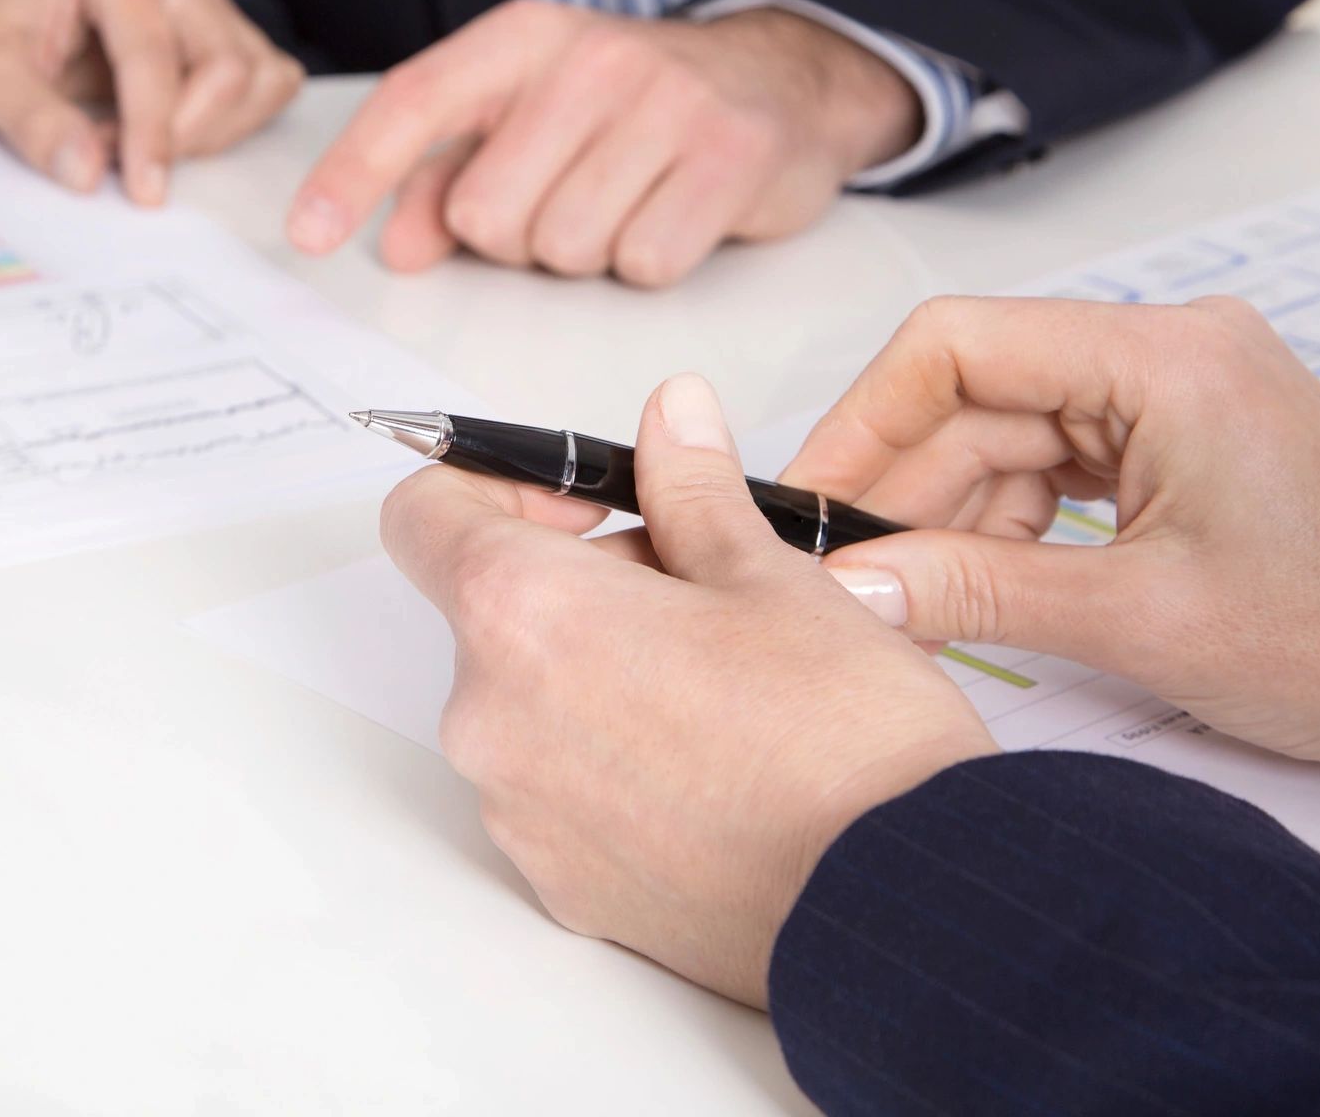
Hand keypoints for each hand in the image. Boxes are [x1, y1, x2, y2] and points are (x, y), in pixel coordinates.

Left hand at [0, 0, 304, 204]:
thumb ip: (30, 122)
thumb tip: (86, 171)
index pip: (155, 57)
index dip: (154, 132)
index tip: (143, 191)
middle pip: (226, 69)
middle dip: (185, 135)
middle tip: (125, 167)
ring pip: (257, 80)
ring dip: (211, 133)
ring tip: (143, 147)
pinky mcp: (227, 29)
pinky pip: (268, 84)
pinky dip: (233, 124)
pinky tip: (177, 133)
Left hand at [287, 1, 920, 286]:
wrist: (781, 79)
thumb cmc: (631, 107)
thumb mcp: (532, 115)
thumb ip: (451, 175)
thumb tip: (399, 245)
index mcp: (522, 37)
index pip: (414, 102)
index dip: (353, 175)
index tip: (309, 236)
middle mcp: (589, 57)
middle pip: (487, 213)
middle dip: (513, 238)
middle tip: (563, 201)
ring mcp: (666, 103)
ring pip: (563, 248)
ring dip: (585, 252)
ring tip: (623, 201)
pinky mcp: (730, 156)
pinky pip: (642, 263)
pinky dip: (649, 261)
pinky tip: (671, 214)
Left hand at [381, 374, 994, 1006]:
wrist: (896, 902)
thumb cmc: (839, 738)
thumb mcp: (768, 573)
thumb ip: (692, 487)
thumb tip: (670, 417)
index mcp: (521, 615)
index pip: (423, 516)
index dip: (493, 488)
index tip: (581, 502)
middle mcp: (491, 719)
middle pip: (491, 613)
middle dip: (581, 584)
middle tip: (700, 593)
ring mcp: (518, 814)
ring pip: (528, 705)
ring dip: (597, 675)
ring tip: (722, 688)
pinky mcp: (560, 885)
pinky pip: (557, 794)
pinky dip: (613, 764)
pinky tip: (714, 769)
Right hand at [785, 297, 1319, 774]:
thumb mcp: (1144, 622)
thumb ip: (979, 592)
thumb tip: (854, 580)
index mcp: (1165, 359)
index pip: (957, 346)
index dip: (863, 420)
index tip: (809, 499)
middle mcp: (1166, 355)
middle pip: (975, 394)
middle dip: (904, 487)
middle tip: (846, 575)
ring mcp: (1173, 398)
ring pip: (1006, 435)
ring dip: (952, 517)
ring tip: (919, 601)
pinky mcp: (1177, 445)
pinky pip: (1052, 466)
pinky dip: (1005, 526)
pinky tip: (980, 588)